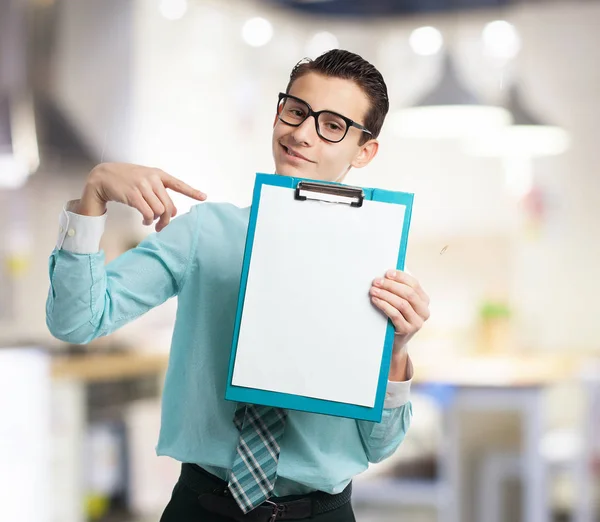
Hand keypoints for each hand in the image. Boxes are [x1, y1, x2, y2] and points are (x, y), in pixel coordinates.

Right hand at [78, 162, 206, 231]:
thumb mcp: (144, 180)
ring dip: (156, 220)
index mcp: (158, 174)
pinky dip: (148, 221)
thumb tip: (172, 212)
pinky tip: (144, 221)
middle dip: (167, 219)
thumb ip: (159, 193)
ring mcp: (143, 186)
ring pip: (159, 210)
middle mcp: (152, 179)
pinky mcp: (134, 195)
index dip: (192, 192)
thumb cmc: (125, 180)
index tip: (204, 197)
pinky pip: (148, 213)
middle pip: (169, 204)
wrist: (102, 177)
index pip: (178, 183)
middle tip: (162, 226)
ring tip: (149, 221)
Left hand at [369, 269, 429, 349]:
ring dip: (386, 295)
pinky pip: (395, 315)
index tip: (387, 273)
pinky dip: (384, 305)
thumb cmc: (397, 317)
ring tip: (373, 290)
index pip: (414, 284)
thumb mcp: (402, 302)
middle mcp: (424, 311)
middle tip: (376, 281)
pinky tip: (376, 300)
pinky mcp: (407, 330)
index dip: (400, 277)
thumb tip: (388, 273)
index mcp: (424, 300)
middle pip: (408, 293)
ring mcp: (417, 322)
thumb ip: (399, 289)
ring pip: (402, 304)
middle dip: (391, 285)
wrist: (395, 341)